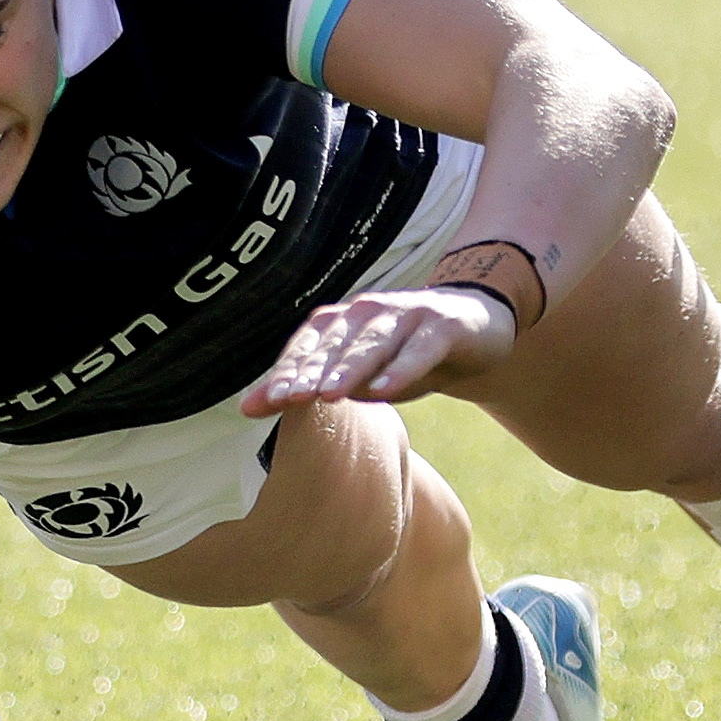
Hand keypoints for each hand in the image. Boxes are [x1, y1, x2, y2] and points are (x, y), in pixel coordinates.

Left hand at [240, 286, 517, 415]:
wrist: (474, 332)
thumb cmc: (401, 358)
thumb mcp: (354, 379)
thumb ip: (305, 391)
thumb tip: (245, 408)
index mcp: (341, 323)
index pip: (308, 347)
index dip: (289, 372)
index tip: (271, 402)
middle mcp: (368, 311)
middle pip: (334, 344)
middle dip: (311, 372)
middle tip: (290, 399)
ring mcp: (407, 314)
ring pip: (373, 343)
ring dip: (350, 369)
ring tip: (330, 395)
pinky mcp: (443, 325)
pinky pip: (419, 349)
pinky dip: (402, 368)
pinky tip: (386, 389)